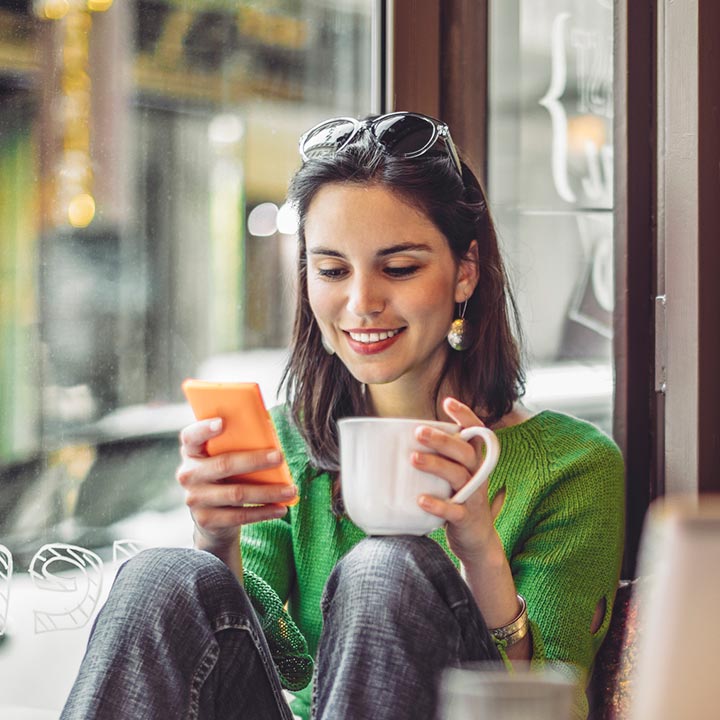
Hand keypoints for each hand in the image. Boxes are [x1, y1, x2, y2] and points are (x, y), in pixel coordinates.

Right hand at [176, 418, 296, 549]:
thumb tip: (269, 431)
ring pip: (236, 493)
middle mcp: (189, 474)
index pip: (191, 436)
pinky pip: (239, 516)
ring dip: (267, 492)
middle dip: (255, 461)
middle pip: (224, 464)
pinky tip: (281, 508)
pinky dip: (263, 512)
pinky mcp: (207, 520)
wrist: (212, 518)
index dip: (204, 428)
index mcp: (192, 452)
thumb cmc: (225, 476)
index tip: (222, 422)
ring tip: (290, 489)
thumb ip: (237, 444)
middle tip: (280, 457)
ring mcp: (195, 499)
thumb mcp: (223, 458)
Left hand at [411, 398, 499, 562]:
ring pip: (459, 476)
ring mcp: (473, 497)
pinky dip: (438, 505)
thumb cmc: (457, 499)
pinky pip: (454, 510)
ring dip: (436, 465)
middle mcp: (477, 475)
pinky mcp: (466, 518)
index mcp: (474, 461)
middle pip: (465, 452)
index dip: (465, 416)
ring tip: (413, 458)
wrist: (476, 540)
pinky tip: (421, 499)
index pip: (476, 433)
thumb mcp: (453, 475)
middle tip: (419, 431)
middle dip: (443, 440)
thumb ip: (439, 457)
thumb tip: (401, 439)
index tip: (448, 402)